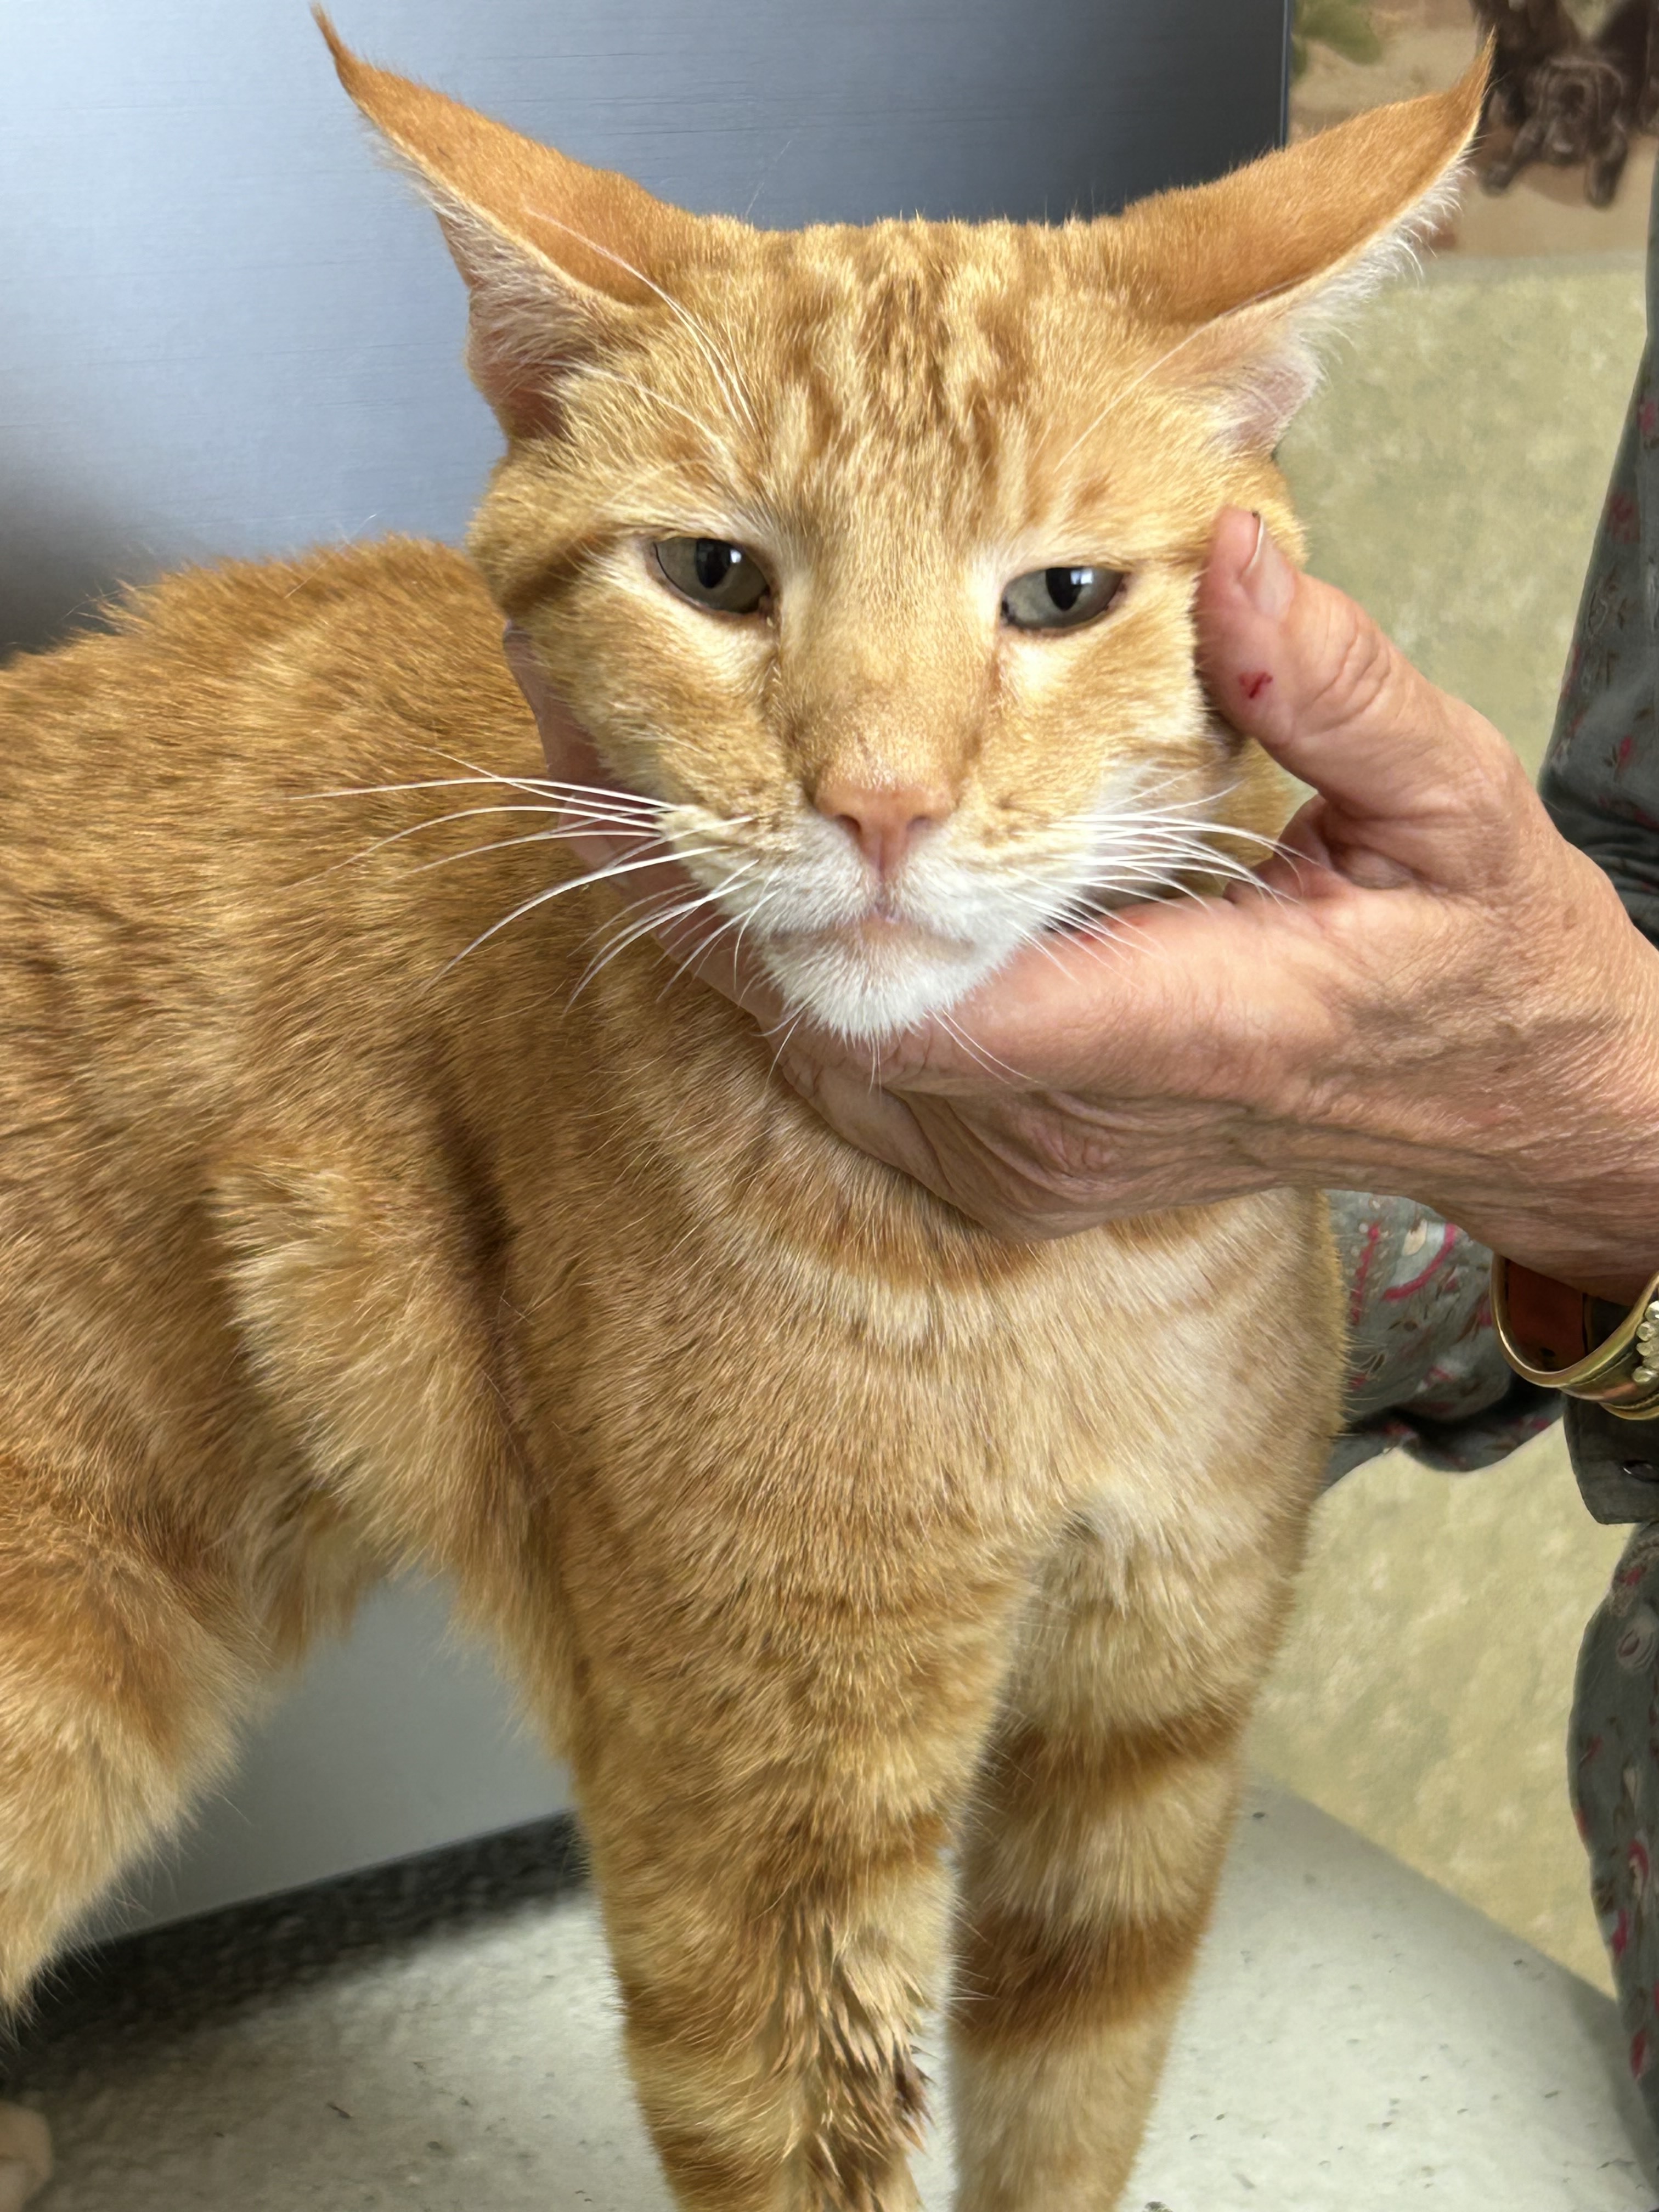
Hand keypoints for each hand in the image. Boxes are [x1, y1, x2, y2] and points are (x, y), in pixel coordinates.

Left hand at [508, 510, 1658, 1300]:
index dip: (758, 893)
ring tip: (595, 785)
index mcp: (1171, 1034)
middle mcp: (1062, 1125)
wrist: (1503, 1110)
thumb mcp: (1456, 811)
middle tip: (559, 742)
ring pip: (816, 1049)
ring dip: (711, 919)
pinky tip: (710, 865)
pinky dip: (773, 964)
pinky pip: (851, 1068)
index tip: (637, 782)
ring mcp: (1025, 1159)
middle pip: (820, 1020)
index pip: (915, 989)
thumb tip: (1233, 561)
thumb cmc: (1483, 961)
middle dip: (690, 885)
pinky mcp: (1009, 1160)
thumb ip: (1342, 692)